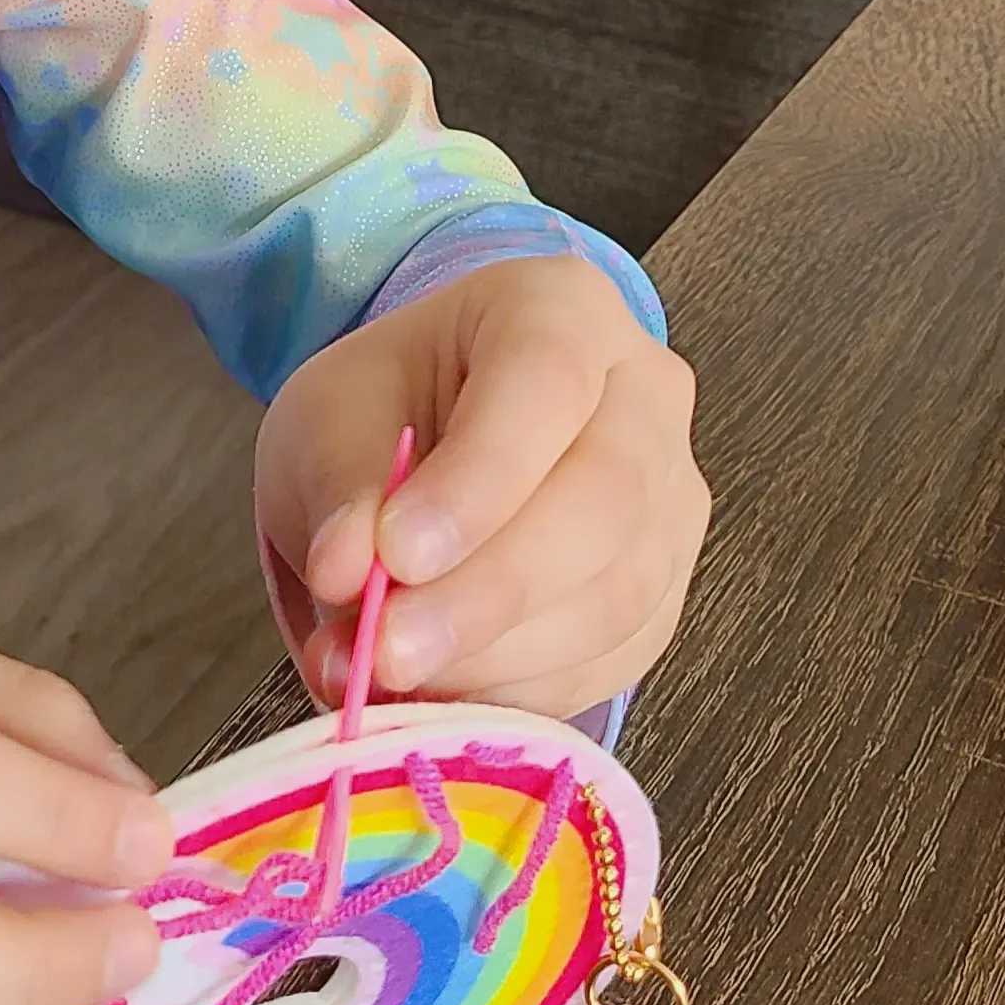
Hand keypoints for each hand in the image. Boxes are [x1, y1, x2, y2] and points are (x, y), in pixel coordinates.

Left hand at [253, 256, 706, 720]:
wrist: (429, 436)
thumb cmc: (391, 405)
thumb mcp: (333, 413)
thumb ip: (342, 482)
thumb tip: (346, 572)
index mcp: (564, 310)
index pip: (548, 383)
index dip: (480, 479)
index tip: (396, 555)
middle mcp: (646, 398)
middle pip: (603, 500)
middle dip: (487, 592)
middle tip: (386, 649)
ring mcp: (671, 502)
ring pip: (615, 596)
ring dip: (492, 656)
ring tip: (382, 675)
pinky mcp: (662, 598)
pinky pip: (606, 661)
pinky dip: (513, 691)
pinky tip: (436, 694)